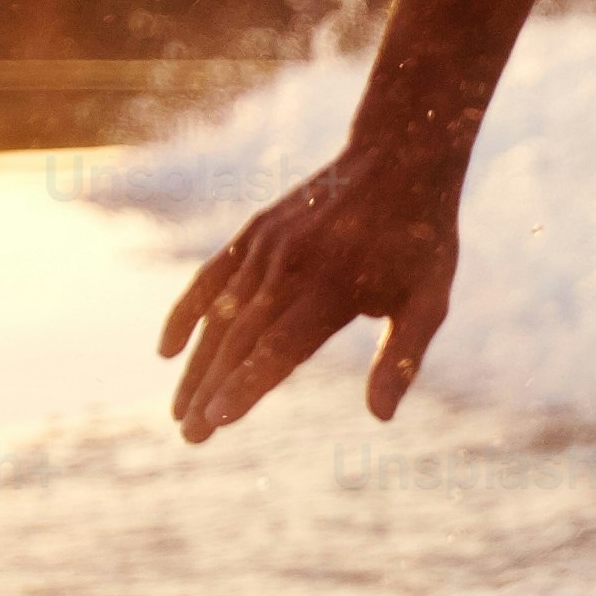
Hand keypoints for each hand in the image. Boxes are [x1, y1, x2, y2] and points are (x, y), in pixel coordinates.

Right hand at [157, 138, 463, 439]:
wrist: (396, 158)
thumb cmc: (419, 241)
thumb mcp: (428, 300)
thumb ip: (401, 358)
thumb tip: (380, 417)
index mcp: (334, 288)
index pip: (280, 346)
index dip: (247, 384)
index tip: (216, 419)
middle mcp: (291, 267)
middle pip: (240, 339)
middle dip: (211, 391)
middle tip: (191, 438)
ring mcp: (266, 247)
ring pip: (219, 316)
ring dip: (196, 366)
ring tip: (180, 412)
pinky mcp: (252, 233)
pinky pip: (209, 278)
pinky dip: (185, 312)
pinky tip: (167, 351)